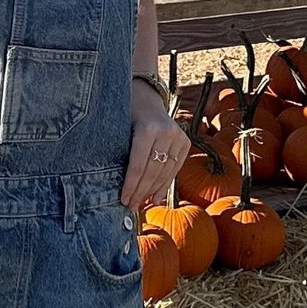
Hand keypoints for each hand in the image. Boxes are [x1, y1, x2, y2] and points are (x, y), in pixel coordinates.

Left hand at [120, 81, 191, 209]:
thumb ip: (123, 154)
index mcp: (147, 129)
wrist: (146, 101)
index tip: (123, 200)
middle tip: (130, 207)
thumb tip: (121, 188)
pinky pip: (174, 169)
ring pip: (164, 172)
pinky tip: (155, 198)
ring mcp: (178, 137)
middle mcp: (166, 132)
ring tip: (140, 204)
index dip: (131, 186)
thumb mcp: (121, 130)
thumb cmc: (126, 118)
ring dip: (151, 191)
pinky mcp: (185, 142)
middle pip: (152, 171)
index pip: (138, 165)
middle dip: (140, 192)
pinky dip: (164, 185)